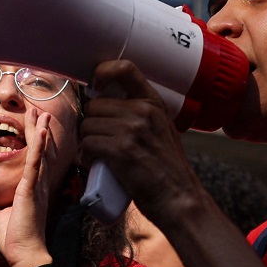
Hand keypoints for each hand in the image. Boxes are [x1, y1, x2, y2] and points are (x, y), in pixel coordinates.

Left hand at [0, 107, 55, 266]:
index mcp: (31, 189)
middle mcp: (37, 184)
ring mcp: (36, 185)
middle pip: (40, 150)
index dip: (35, 141)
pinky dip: (40, 145)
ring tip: (43, 113)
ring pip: (41, 151)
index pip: (34, 159)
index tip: (36, 125)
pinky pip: (36, 162)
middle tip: (41, 111)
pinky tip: (42, 131)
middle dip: (39, 130)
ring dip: (41, 131)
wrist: (24, 254)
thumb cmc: (13, 239)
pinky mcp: (31, 189)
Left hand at [79, 60, 203, 229]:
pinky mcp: (121, 150)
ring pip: (88, 125)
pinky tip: (98, 165)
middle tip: (101, 141)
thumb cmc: (167, 168)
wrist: (179, 198)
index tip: (96, 84)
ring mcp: (133, 129)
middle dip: (92, 124)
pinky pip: (87, 144)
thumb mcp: (162, 129)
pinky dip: (87, 156)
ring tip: (100, 155)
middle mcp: (144, 110)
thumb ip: (140, 113)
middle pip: (95, 105)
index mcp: (154, 102)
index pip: (125, 68)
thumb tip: (105, 106)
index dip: (103, 71)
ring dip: (88, 142)